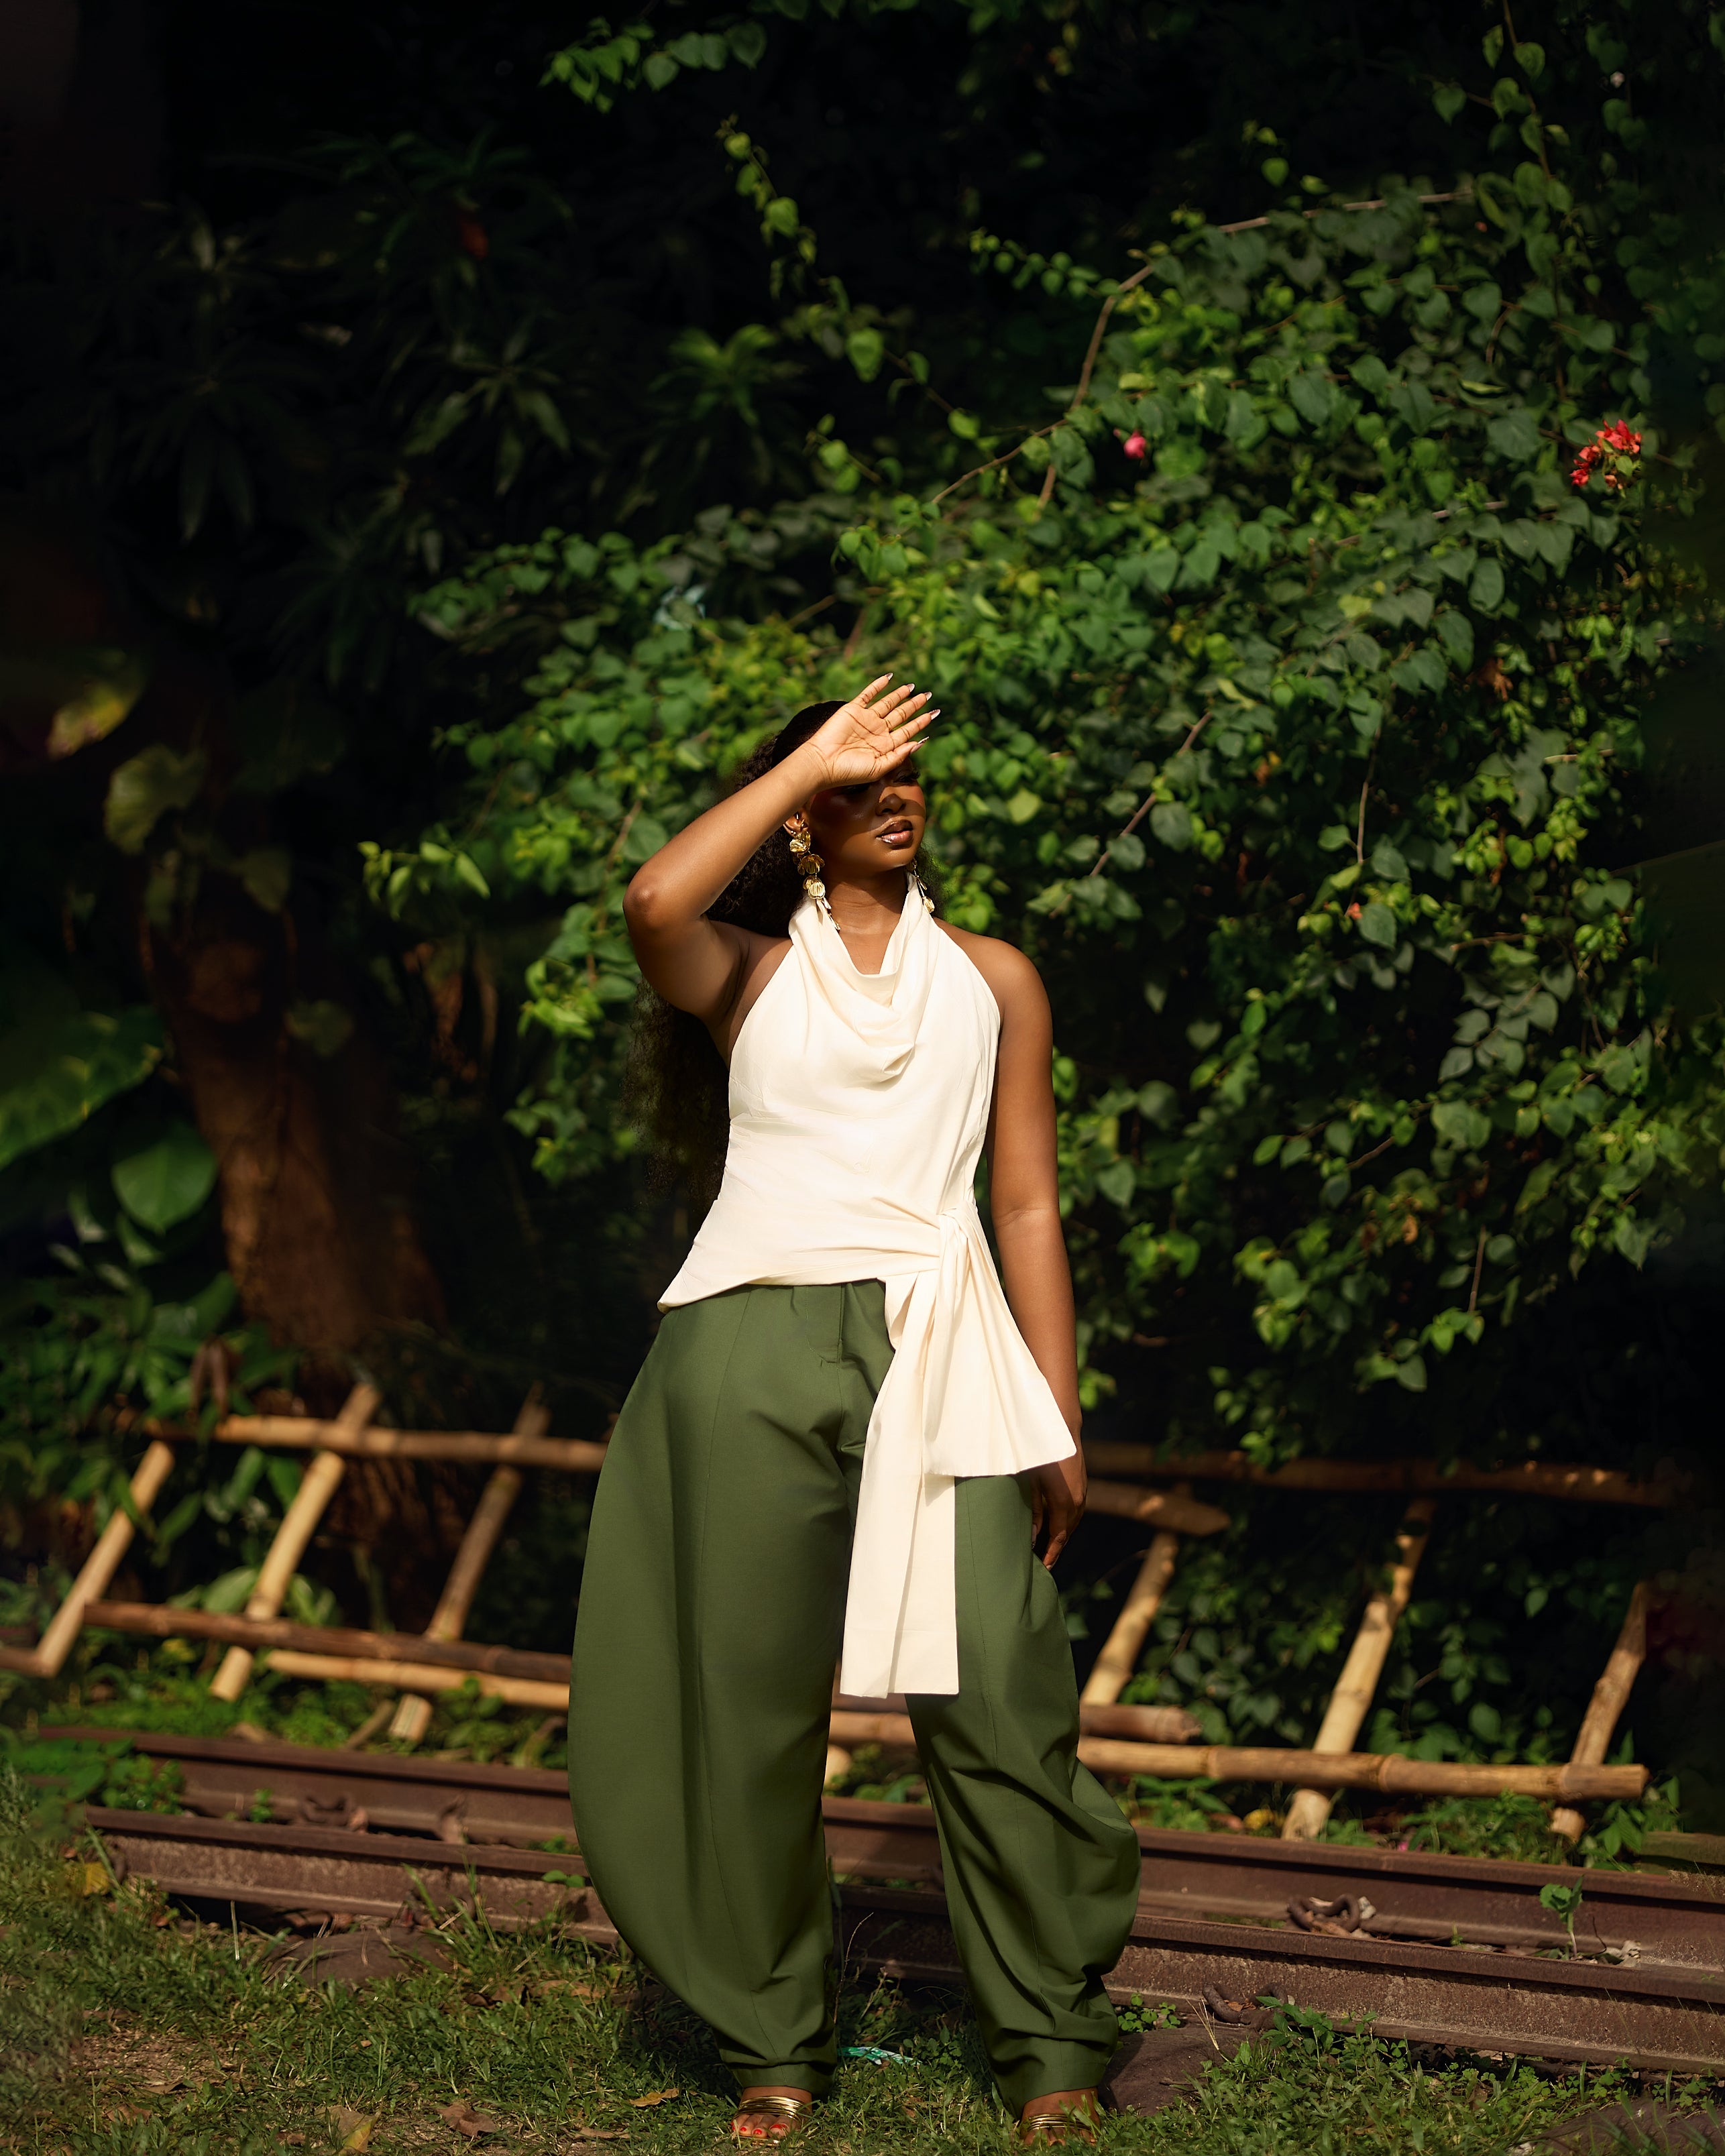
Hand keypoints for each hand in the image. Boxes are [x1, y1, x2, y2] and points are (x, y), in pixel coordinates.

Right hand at [799, 676, 936, 788]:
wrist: (823, 763)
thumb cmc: (850, 771)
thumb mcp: (879, 767)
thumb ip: (899, 755)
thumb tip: (920, 742)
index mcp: (885, 745)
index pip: (908, 730)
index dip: (921, 722)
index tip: (935, 714)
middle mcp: (877, 731)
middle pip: (901, 714)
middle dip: (915, 705)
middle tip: (928, 696)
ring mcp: (866, 719)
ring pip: (887, 702)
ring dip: (900, 694)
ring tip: (913, 687)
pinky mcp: (853, 709)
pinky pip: (868, 694)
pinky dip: (878, 685)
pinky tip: (889, 678)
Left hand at [1026, 1450, 1085, 1568]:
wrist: (1060, 1428)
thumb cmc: (1040, 1455)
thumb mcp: (1032, 1484)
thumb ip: (1035, 1512)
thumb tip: (1034, 1537)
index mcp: (1063, 1503)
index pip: (1058, 1537)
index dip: (1051, 1554)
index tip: (1044, 1568)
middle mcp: (1077, 1501)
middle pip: (1067, 1533)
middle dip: (1056, 1549)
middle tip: (1043, 1562)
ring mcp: (1082, 1493)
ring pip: (1073, 1523)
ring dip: (1062, 1536)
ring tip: (1049, 1548)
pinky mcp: (1083, 1487)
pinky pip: (1077, 1512)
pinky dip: (1067, 1523)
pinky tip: (1058, 1526)